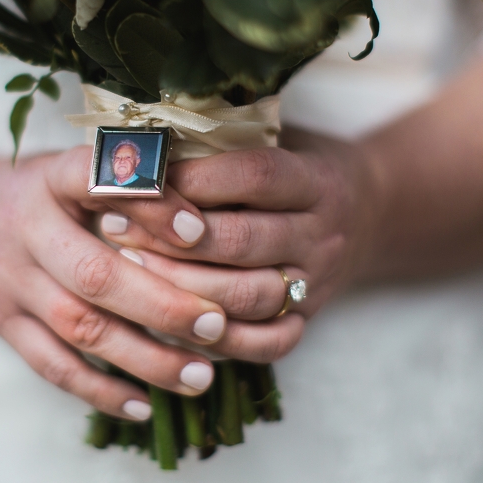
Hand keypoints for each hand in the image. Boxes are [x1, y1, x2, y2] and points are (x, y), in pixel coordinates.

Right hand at [0, 146, 242, 420]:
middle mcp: (25, 230)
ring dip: (144, 358)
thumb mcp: (72, 167)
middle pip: (94, 275)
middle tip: (217, 324)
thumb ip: (126, 181)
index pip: (94, 180)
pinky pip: (51, 365)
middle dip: (162, 305)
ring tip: (200, 376)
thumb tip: (206, 217)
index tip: (199, 229)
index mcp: (50, 179)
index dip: (148, 203)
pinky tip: (143, 406)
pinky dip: (99, 391)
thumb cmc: (35, 190)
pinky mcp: (3, 324)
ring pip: (79, 329)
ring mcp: (10, 282)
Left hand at [98, 128, 380, 360]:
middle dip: (171, 237)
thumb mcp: (275, 138)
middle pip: (244, 240)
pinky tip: (166, 320)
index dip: (196, 179)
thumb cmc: (297, 165)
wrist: (370, 212)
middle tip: (113, 227)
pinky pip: (263, 344)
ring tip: (127, 269)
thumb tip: (141, 142)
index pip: (256, 176)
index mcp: (317, 180)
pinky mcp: (307, 323)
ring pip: (246, 296)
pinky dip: (214, 339)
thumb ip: (224, 142)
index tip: (140, 177)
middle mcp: (322, 235)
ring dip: (180, 287)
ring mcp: (317, 284)